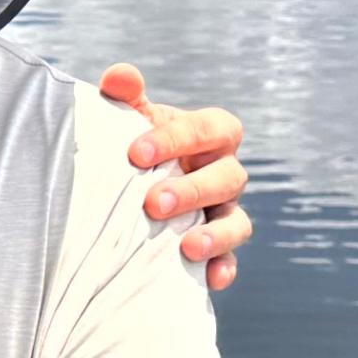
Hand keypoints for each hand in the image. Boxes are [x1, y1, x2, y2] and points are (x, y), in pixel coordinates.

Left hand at [101, 62, 252, 291]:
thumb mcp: (129, 120)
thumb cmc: (134, 147)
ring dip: (216, 234)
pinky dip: (223, 269)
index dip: (178, 138)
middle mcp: (223, 173)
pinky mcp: (216, 248)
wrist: (129, 191)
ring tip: (187, 246)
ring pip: (237, 221)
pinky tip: (210, 280)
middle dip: (194, 190)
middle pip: (229, 177)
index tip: (135, 153)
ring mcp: (224, 212)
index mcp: (208, 136)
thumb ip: (126, 97)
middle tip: (154, 203)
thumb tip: (120, 77)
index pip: (209, 129)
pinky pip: (231, 260)